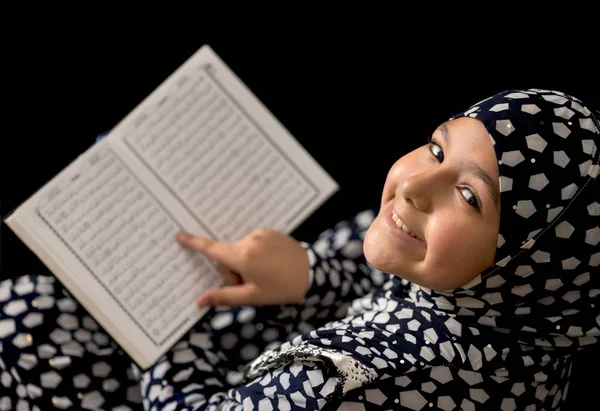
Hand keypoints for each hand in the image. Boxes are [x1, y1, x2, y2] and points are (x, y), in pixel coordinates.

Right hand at [175, 229, 310, 306]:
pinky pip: (253, 244)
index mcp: (243, 256)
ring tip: (265, 275)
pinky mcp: (269, 232)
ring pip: (240, 251)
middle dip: (233, 272)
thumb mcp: (253, 296)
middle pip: (227, 256)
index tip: (178, 235)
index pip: (212, 249)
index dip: (194, 243)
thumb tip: (199, 302)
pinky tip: (270, 265)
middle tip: (251, 285)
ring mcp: (260, 234)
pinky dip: (256, 255)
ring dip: (245, 263)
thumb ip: (224, 297)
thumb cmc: (282, 288)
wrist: (313, 273)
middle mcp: (249, 241)